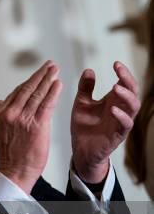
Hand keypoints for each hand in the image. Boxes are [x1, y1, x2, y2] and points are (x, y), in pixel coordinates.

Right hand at [0, 61, 62, 193]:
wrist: (15, 170)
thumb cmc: (11, 152)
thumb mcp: (1, 130)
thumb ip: (3, 114)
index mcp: (1, 113)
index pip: (17, 92)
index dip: (30, 81)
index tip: (38, 73)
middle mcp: (11, 113)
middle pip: (27, 89)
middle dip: (40, 75)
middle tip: (50, 65)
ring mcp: (23, 119)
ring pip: (37, 94)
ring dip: (48, 80)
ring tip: (55, 70)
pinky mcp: (37, 125)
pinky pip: (46, 104)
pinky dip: (53, 92)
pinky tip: (58, 84)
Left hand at [71, 61, 140, 181]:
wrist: (81, 150)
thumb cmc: (84, 126)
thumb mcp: (81, 104)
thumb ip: (85, 88)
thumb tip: (88, 70)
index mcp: (113, 101)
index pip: (124, 83)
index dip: (123, 73)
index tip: (116, 63)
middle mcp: (120, 109)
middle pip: (133, 91)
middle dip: (128, 79)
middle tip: (119, 71)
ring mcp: (121, 122)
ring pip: (133, 106)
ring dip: (126, 96)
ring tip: (115, 88)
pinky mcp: (118, 135)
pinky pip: (125, 124)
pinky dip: (121, 116)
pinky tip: (112, 109)